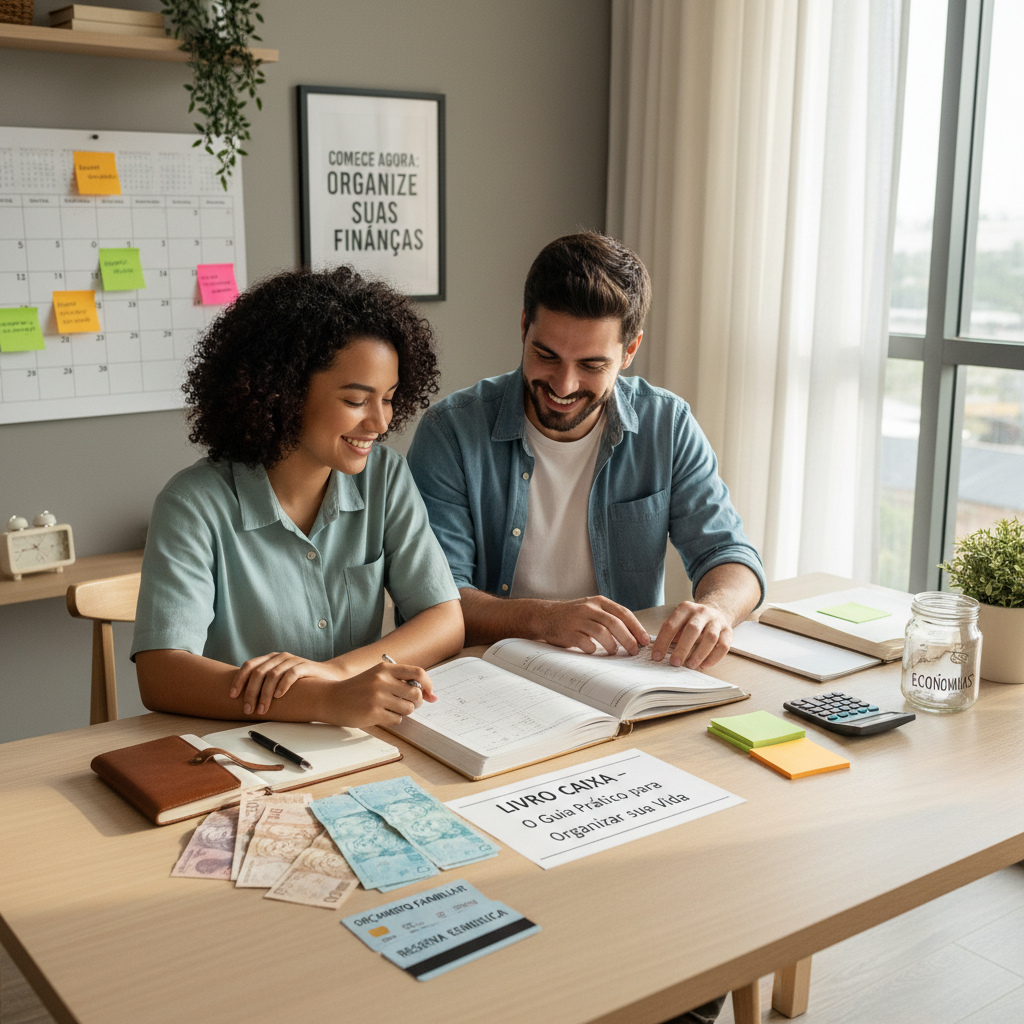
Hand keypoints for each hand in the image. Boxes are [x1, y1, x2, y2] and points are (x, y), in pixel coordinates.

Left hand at [229, 653, 344, 715]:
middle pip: (258, 672)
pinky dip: (283, 686)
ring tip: (262, 709)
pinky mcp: (305, 666)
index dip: (239, 680)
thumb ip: (264, 684)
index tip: (233, 696)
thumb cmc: (300, 683)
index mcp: (270, 659)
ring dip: (265, 694)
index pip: (248, 666)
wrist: (328, 676)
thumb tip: (242, 699)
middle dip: (251, 692)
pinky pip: (291, 674)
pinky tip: (279, 697)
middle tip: (248, 709)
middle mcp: (279, 657)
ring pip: (272, 675)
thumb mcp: (279, 680)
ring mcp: (293, 660)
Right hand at [329, 662, 437, 727]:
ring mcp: (377, 697)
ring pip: (408, 708)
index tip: (431, 694)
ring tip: (390, 709)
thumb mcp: (377, 676)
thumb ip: (400, 681)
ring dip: (404, 712)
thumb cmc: (357, 689)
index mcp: (385, 668)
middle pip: (416, 693)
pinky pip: (397, 720)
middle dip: (416, 702)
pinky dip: (393, 719)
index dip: (428, 684)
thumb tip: (430, 695)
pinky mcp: (373, 713)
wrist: (330, 699)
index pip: (418, 672)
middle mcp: (382, 680)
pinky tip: (381, 715)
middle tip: (407, 704)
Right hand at [534, 595, 649, 655]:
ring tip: (614, 651)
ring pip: (602, 633)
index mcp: (599, 602)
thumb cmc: (574, 616)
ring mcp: (578, 620)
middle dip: (628, 639)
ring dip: (612, 645)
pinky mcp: (568, 632)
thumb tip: (635, 636)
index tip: (645, 640)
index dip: (636, 628)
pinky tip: (594, 651)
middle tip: (635, 651)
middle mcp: (589, 608)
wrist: (545, 616)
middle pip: (615, 623)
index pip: (623, 613)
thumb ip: (610, 618)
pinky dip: (593, 650)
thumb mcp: (592, 609)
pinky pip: (586, 644)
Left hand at [651, 601, 732, 668]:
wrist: (716, 611)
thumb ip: (671, 634)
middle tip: (674, 663)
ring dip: (700, 653)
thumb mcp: (680, 621)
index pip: (671, 625)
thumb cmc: (693, 621)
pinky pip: (723, 646)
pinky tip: (704, 665)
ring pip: (710, 637)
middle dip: (682, 648)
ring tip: (690, 665)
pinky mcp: (728, 631)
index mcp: (685, 608)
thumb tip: (659, 654)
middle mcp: (702, 612)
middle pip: (692, 630)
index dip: (663, 641)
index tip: (657, 657)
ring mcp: (717, 621)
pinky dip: (714, 657)